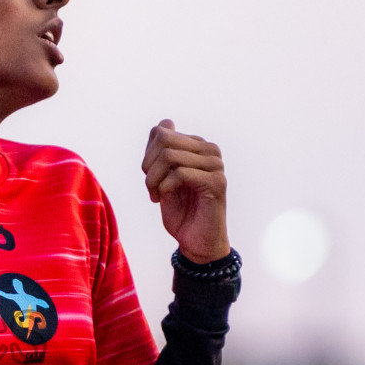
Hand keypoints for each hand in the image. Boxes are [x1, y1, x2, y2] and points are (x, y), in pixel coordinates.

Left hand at [140, 118, 229, 263]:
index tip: (149, 176)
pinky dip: (164, 187)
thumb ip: (162, 152)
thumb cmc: (181, 212)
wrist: (197, 242)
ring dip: (154, 179)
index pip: (161, 132)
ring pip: (169, 156)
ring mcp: (216, 165)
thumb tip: (165, 122)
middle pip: (164, 140)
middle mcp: (210, 151)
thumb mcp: (163, 177)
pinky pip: (180, 173)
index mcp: (198, 146)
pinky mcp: (217, 182)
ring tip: (155, 195)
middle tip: (150, 187)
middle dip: (148, 165)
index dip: (147, 154)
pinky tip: (164, 198)